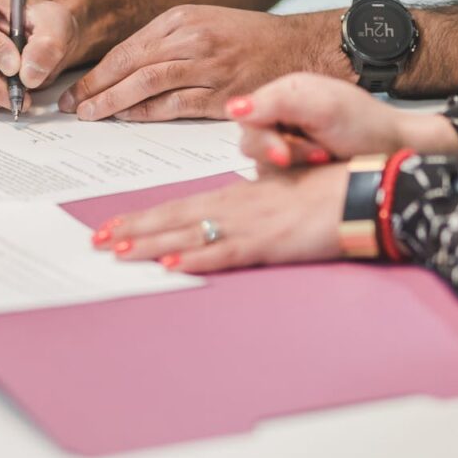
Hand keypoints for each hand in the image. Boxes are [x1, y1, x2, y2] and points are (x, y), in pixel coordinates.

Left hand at [59, 5, 354, 121]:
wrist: (301, 49)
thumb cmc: (247, 41)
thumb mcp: (201, 25)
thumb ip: (163, 44)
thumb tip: (120, 71)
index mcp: (181, 19)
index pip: (126, 49)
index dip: (95, 72)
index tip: (74, 89)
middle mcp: (191, 39)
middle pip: (129, 66)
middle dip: (94, 88)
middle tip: (71, 106)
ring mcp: (207, 66)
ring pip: (145, 84)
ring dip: (112, 103)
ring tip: (89, 115)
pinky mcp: (222, 94)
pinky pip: (173, 105)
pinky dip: (145, 113)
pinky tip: (126, 120)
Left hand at [91, 163, 347, 272]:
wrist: (360, 191)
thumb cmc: (321, 191)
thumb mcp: (273, 196)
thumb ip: (244, 205)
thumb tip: (220, 216)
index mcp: (232, 196)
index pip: (176, 207)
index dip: (142, 218)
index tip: (111, 225)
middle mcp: (232, 208)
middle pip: (172, 219)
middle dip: (132, 230)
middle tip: (96, 240)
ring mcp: (247, 225)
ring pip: (188, 235)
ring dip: (150, 244)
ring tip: (118, 251)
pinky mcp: (267, 244)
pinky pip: (224, 253)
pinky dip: (195, 259)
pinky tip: (171, 266)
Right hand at [225, 73, 457, 168]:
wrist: (394, 152)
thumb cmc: (365, 125)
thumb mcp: (323, 106)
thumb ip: (277, 103)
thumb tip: (232, 107)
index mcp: (282, 94)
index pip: (246, 116)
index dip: (263, 138)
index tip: (284, 154)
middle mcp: (278, 117)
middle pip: (250, 142)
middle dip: (283, 153)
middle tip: (318, 154)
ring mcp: (282, 143)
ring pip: (260, 162)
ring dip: (293, 165)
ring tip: (324, 158)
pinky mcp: (288, 168)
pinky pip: (272, 178)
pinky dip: (294, 178)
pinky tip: (316, 171)